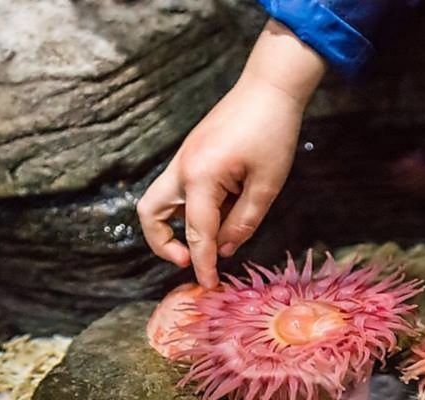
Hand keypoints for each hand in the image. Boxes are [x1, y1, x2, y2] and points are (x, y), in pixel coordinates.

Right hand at [137, 20, 326, 288]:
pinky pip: (177, 190)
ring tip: (206, 240)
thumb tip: (223, 250)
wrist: (268, 88)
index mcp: (200, 177)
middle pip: (151, 215)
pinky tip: (220, 213)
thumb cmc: (273, 133)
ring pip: (158, 202)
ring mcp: (183, 159)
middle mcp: (182, 168)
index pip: (197, 233)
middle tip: (191, 261)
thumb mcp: (266, 186)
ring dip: (173, 227)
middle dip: (164, 245)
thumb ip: (243, 223)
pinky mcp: (190, 154)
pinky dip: (189, 209)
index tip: (208, 287)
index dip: (202, 265)